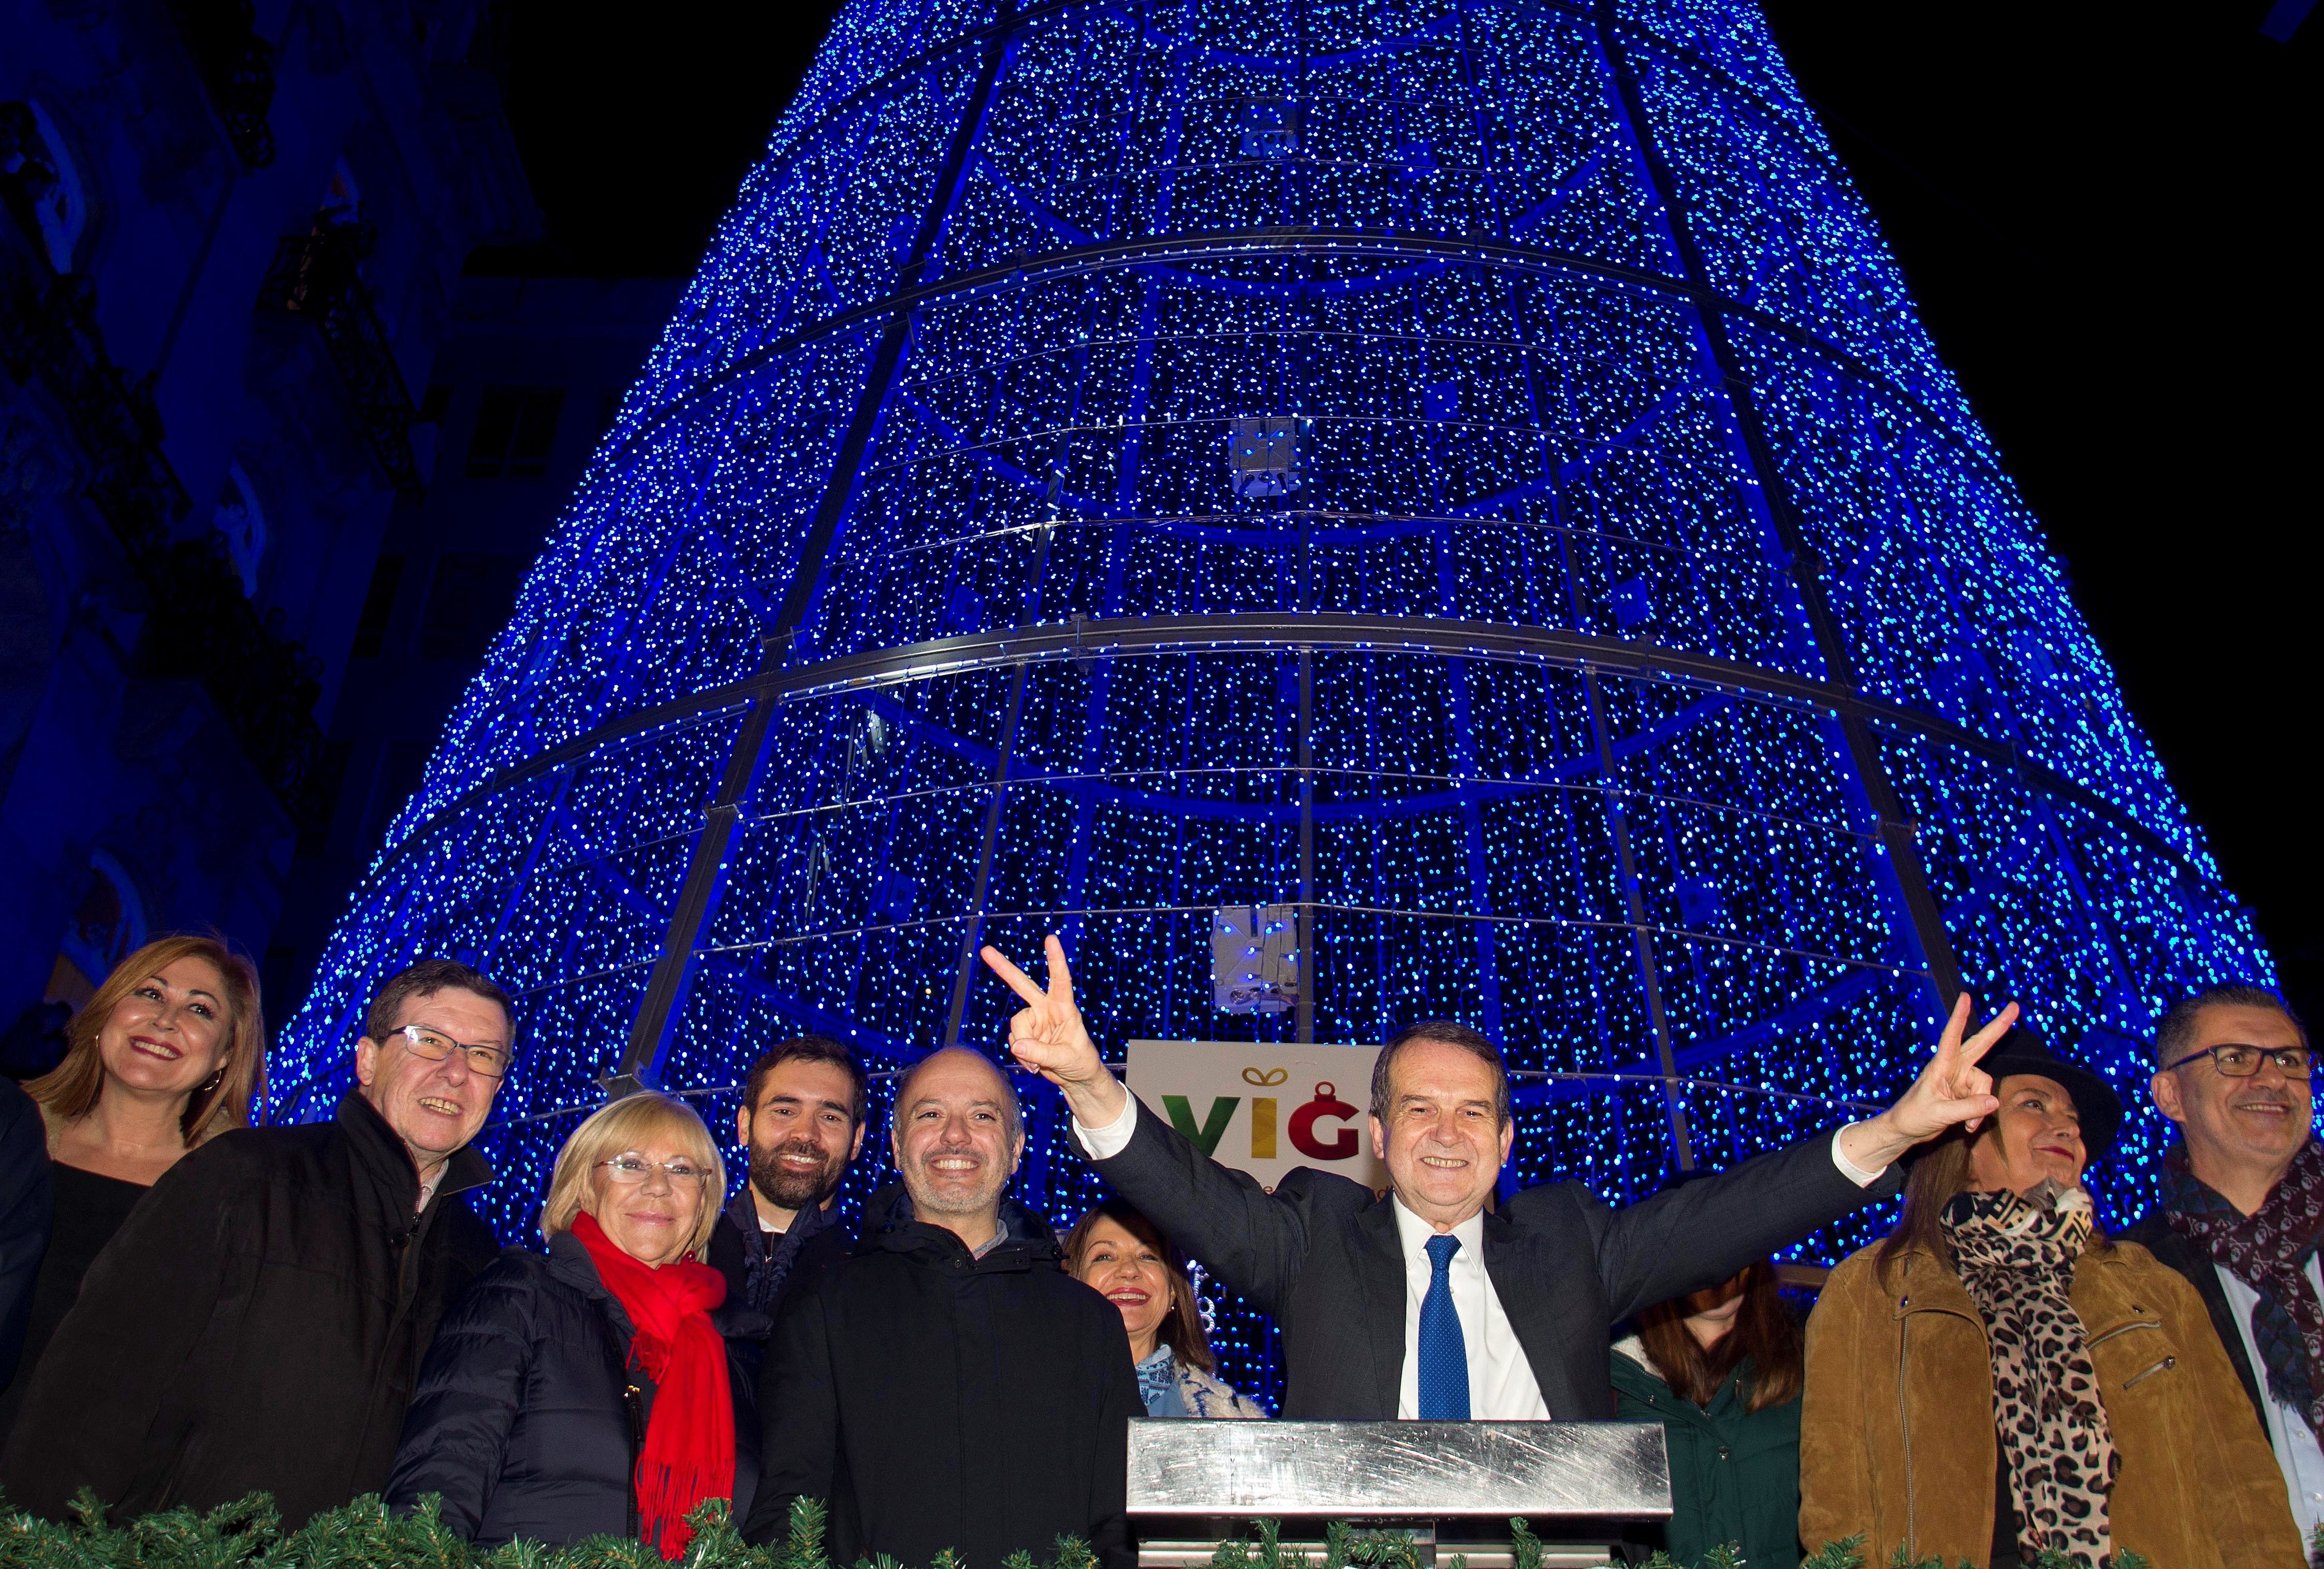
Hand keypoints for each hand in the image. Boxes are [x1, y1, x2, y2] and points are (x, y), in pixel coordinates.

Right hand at [978, 935, 1127, 1127]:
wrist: (1076, 1078)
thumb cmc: (1081, 1062)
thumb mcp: (1065, 1058)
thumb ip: (1042, 1052)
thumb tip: (1017, 1045)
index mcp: (1064, 1008)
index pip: (1060, 980)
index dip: (1055, 959)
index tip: (1051, 938)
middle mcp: (1047, 1009)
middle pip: (1022, 985)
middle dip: (1004, 968)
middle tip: (985, 950)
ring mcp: (1034, 1021)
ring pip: (1016, 1026)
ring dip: (1023, 1047)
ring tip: (1039, 1063)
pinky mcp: (1026, 1035)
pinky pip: (1014, 1042)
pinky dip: (1022, 1056)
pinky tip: (1034, 1064)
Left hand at [1839, 993, 2015, 1173]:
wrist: (1906, 1130)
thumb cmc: (1914, 1116)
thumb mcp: (1940, 1114)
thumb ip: (1968, 1108)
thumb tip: (1995, 1101)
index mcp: (1941, 1065)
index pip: (1951, 1037)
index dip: (1959, 1017)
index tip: (1965, 997)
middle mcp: (1953, 1067)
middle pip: (1981, 1044)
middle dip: (1999, 1026)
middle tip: (2015, 1006)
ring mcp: (1961, 1079)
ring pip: (1985, 1085)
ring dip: (1980, 1107)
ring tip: (1967, 1123)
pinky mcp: (1966, 1092)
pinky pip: (1984, 1100)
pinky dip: (1978, 1115)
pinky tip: (1968, 1126)